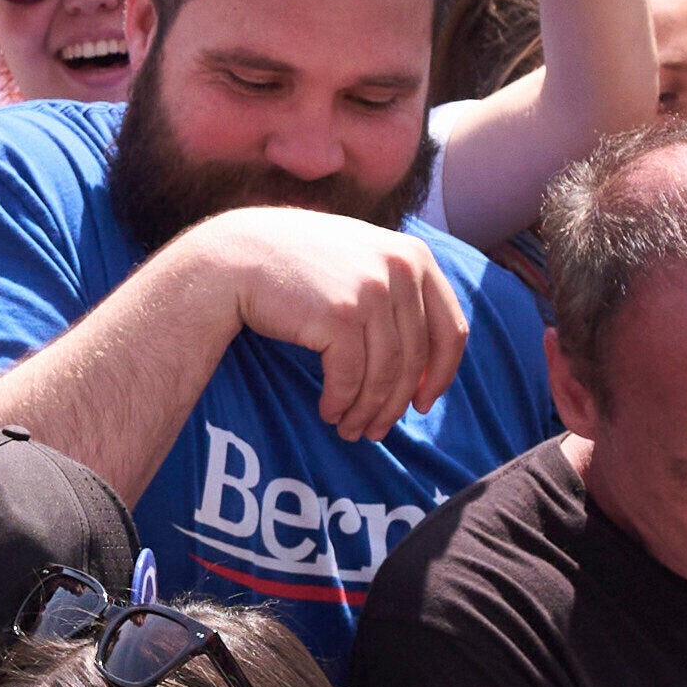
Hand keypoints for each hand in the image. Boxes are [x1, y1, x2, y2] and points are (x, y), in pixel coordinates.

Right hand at [200, 204, 470, 440]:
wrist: (236, 257)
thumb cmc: (296, 266)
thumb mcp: (360, 259)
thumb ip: (397, 291)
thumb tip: (428, 363)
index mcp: (414, 256)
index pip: (450, 329)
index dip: (441, 376)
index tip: (423, 403)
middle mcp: (401, 268)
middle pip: (416, 359)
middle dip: (397, 403)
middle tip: (377, 430)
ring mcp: (372, 289)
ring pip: (385, 373)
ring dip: (368, 410)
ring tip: (350, 429)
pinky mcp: (341, 314)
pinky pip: (351, 377)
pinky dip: (342, 403)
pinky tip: (329, 412)